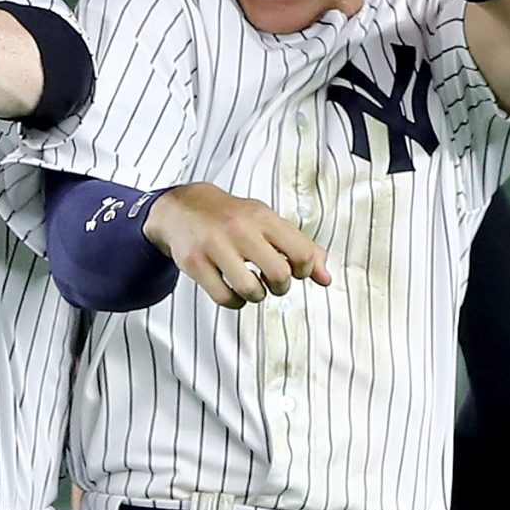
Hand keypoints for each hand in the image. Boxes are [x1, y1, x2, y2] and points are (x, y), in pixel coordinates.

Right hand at [146, 184, 330, 310]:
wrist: (183, 207)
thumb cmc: (233, 218)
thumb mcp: (268, 223)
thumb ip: (301, 248)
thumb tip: (326, 279)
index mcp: (263, 217)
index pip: (302, 253)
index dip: (305, 271)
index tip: (294, 270)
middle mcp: (240, 229)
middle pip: (279, 275)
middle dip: (281, 287)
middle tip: (273, 282)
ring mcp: (215, 246)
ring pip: (251, 290)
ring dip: (257, 296)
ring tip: (252, 286)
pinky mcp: (195, 263)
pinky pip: (225, 298)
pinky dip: (235, 302)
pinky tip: (234, 292)